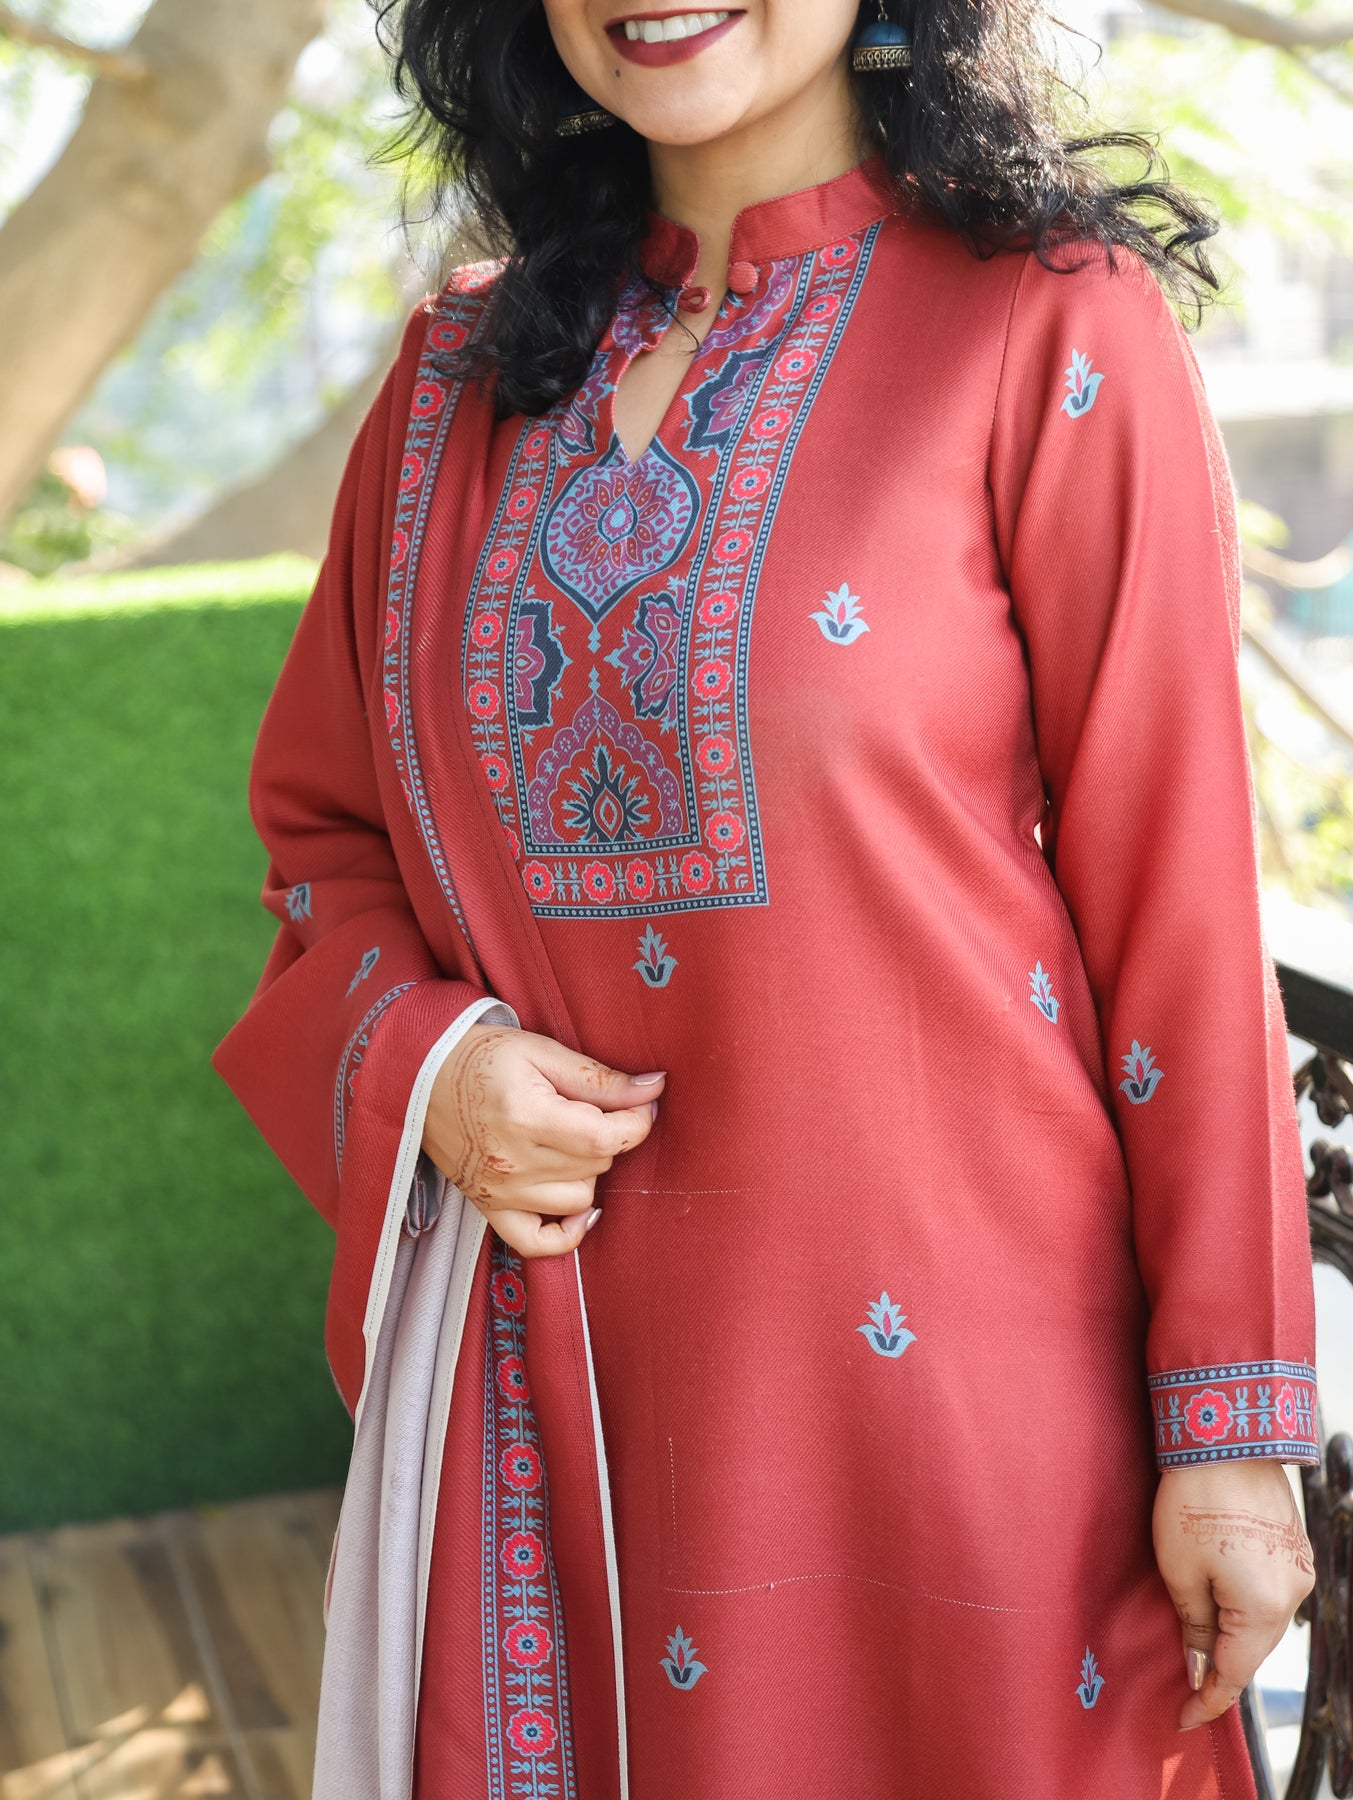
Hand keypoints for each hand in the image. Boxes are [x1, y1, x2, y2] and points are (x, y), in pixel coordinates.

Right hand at [421, 1022, 664, 1257]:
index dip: (636, 1121)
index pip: (605, 1138)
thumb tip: (654, 1088)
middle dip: (609, 1135)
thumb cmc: (479, 1056)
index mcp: (527, 1117)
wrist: (418, 1078)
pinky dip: (567, 1233)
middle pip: (596, 1165)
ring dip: (588, 1170)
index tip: (639, 1102)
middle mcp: (514, 1163)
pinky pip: (538, 1242)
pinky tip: (581, 1208)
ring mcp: (500, 1192)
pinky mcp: (488, 1208)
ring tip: (570, 1140)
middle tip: (592, 1108)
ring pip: (579, 1198)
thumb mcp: (539, 1052)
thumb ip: (598, 1077)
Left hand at [1152, 1459, 1314, 1730]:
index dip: (1206, 1700)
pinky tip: (1220, 1603)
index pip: (1234, 1673)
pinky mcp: (1293, 1548)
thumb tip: (1198, 1664)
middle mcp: (1292, 1594)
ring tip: (1196, 1644)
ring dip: (1231, 1634)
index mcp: (1263, 1608)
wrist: (1225, 1436)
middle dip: (1218, 1667)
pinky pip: (1268, 1593)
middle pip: (1252, 1649)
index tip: (1181, 1719)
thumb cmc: (1193, 1499)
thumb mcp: (1179, 1569)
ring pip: (1261, 1622)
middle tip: (1183, 1686)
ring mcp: (1298, 1569)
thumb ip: (1192, 1624)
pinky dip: (1244, 1606)